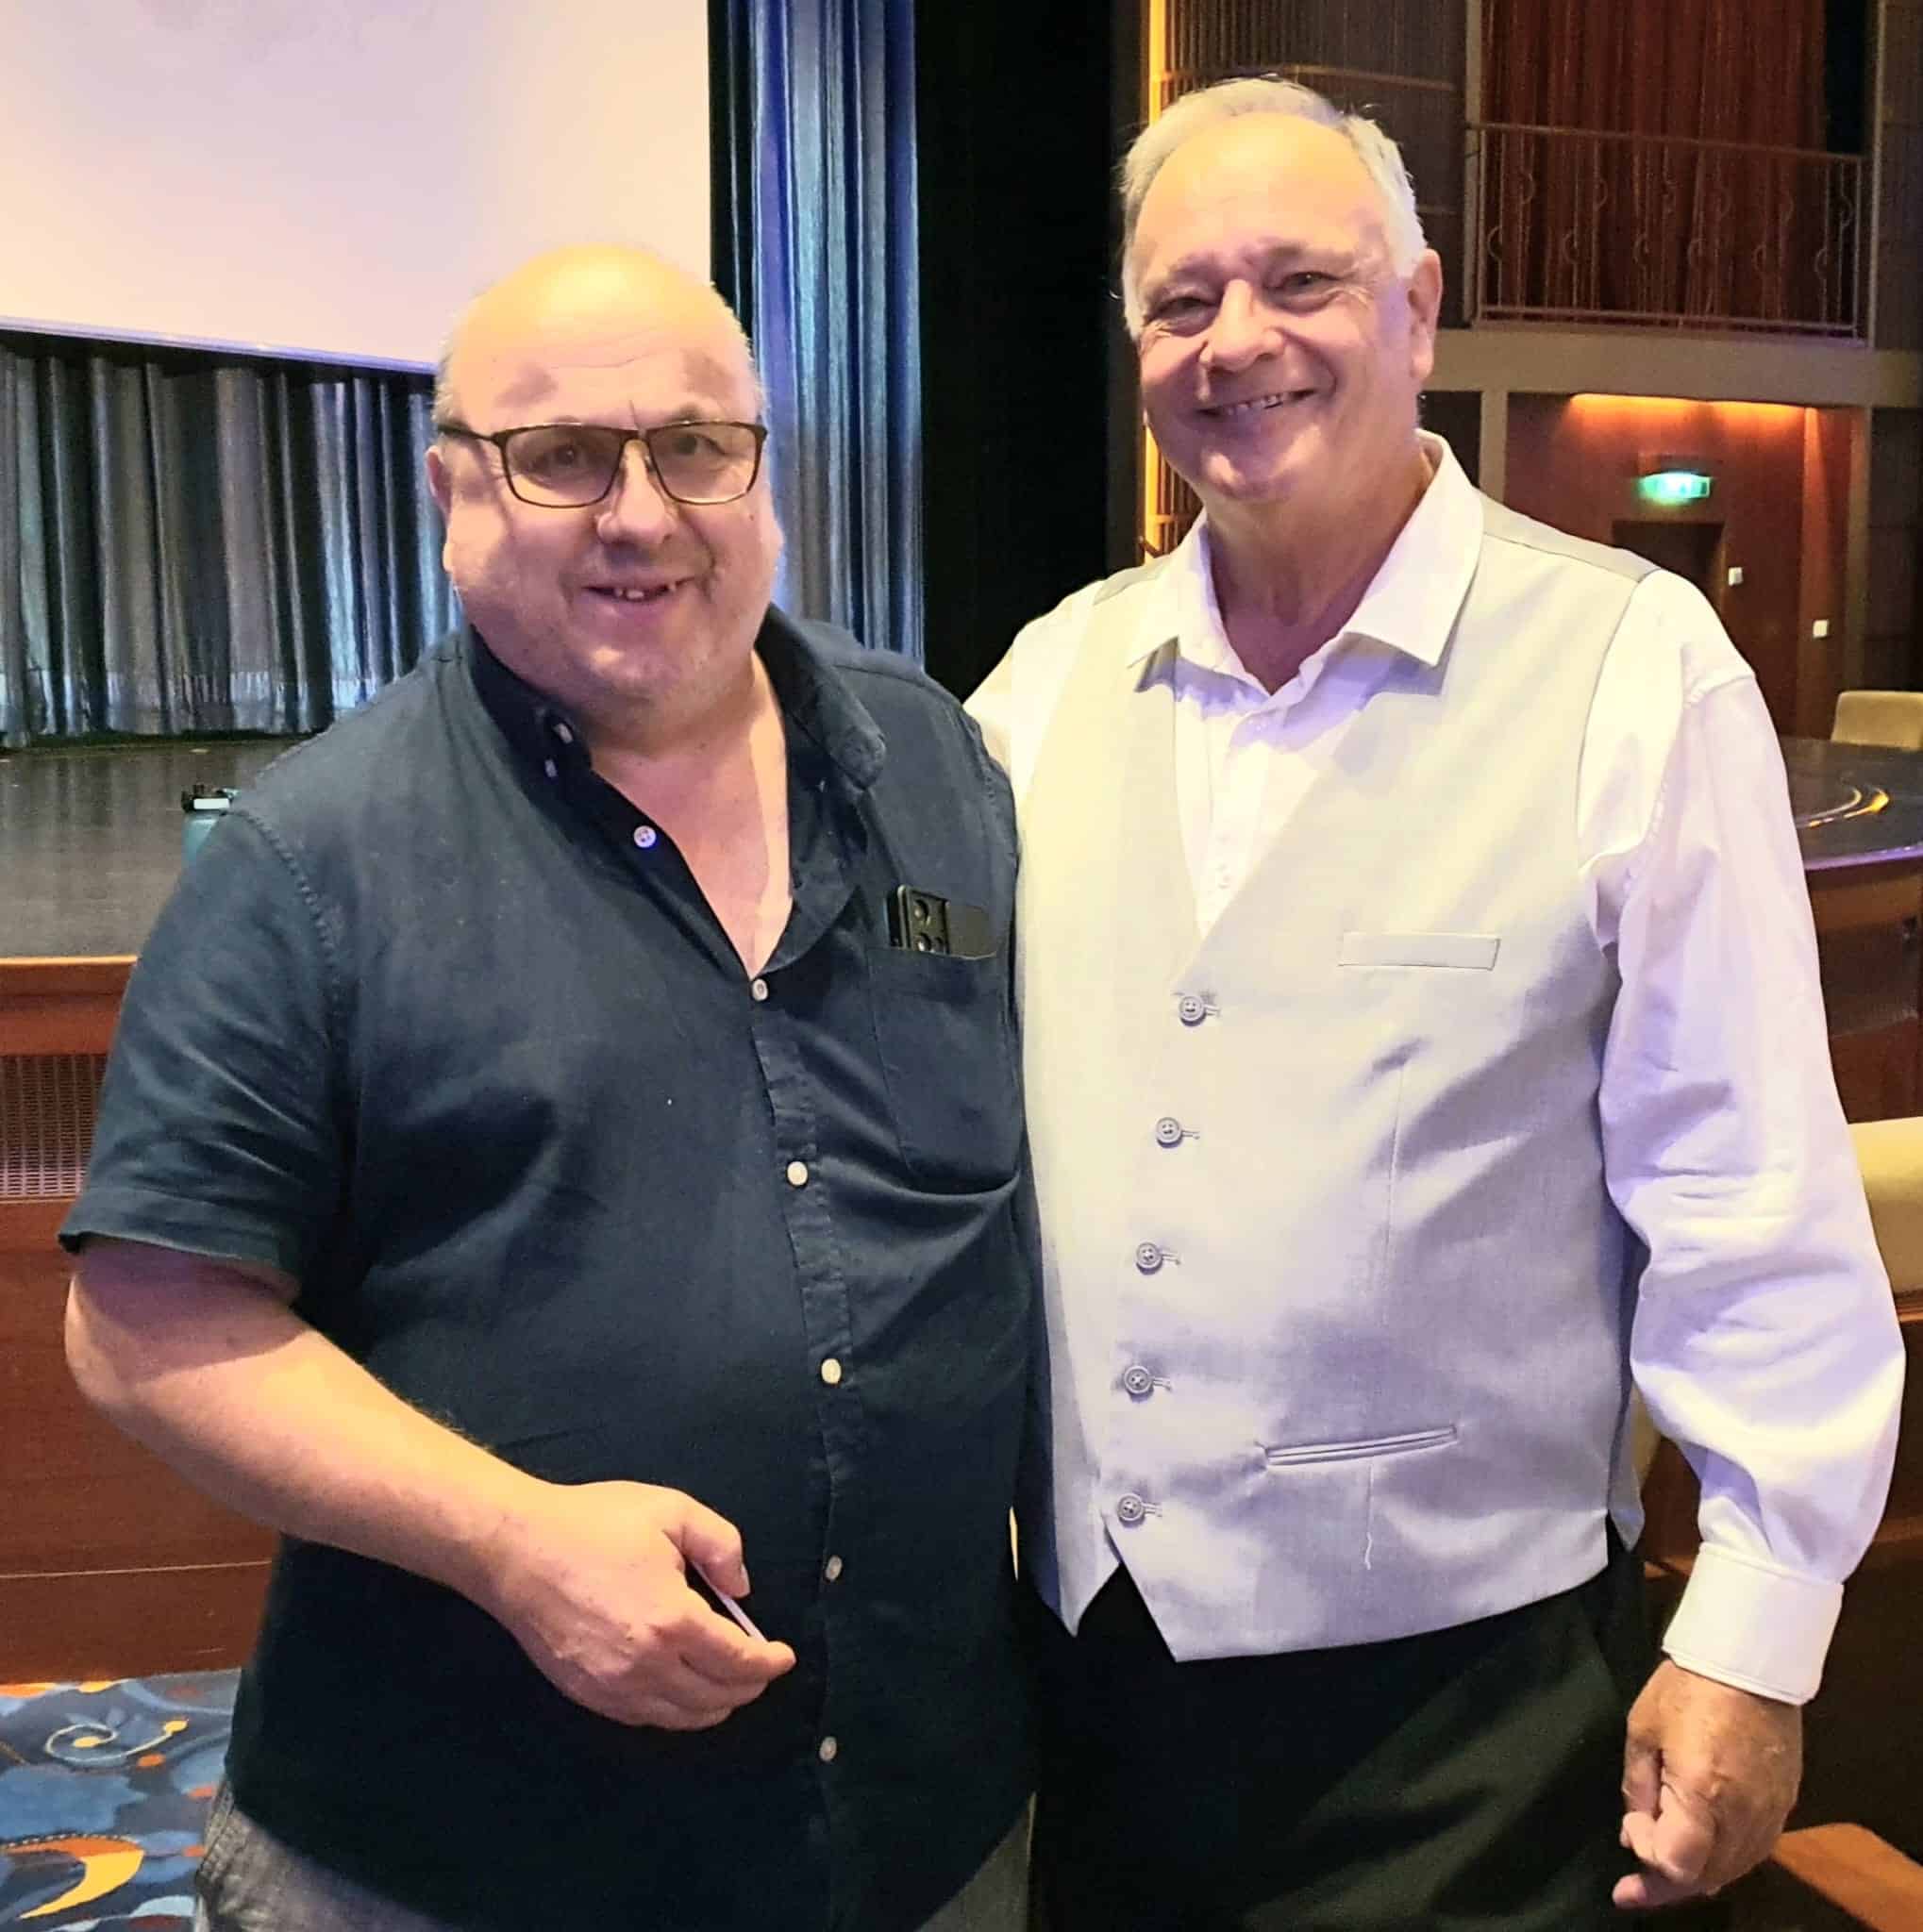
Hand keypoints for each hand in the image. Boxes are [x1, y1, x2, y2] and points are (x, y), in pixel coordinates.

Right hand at [478, 1479, 795, 1730]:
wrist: (515, 1550)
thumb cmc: (593, 1524)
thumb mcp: (671, 1511)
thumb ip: (721, 1544)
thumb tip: (740, 1587)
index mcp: (672, 1620)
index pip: (738, 1662)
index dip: (769, 1664)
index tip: (784, 1657)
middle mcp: (646, 1666)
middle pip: (716, 1698)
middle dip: (748, 1686)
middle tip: (761, 1667)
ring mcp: (613, 1687)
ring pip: (682, 1718)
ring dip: (715, 1705)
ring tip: (728, 1682)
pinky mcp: (587, 1694)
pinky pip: (646, 1718)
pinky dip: (675, 1711)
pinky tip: (682, 1688)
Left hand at [1615, 1659, 1801, 1909]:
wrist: (1748, 1662)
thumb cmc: (1687, 1689)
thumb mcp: (1643, 1732)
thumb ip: (1638, 1790)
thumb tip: (1634, 1834)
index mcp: (1703, 1795)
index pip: (1677, 1865)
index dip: (1646, 1856)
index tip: (1627, 1830)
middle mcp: (1743, 1816)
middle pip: (1705, 1877)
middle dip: (1665, 1882)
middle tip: (1633, 1884)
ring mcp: (1770, 1815)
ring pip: (1732, 1870)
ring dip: (1695, 1874)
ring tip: (1661, 1867)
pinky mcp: (1785, 1806)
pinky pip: (1753, 1851)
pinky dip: (1724, 1860)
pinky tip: (1701, 1851)